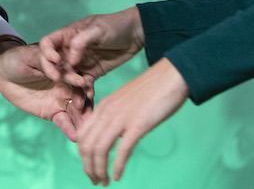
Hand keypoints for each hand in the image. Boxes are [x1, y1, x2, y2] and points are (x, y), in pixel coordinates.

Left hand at [0, 42, 89, 140]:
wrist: (5, 72)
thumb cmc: (20, 58)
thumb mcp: (32, 56)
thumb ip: (46, 62)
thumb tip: (57, 66)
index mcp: (66, 69)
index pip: (76, 75)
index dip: (80, 80)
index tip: (84, 85)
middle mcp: (68, 85)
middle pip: (80, 95)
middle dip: (86, 105)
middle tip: (91, 114)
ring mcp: (62, 100)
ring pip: (75, 111)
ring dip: (81, 120)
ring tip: (85, 130)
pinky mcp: (53, 112)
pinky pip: (63, 121)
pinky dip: (69, 128)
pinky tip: (74, 136)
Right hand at [38, 7, 144, 90]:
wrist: (136, 34)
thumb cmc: (115, 25)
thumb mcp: (98, 29)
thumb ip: (81, 42)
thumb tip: (70, 59)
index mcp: (68, 36)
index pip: (48, 44)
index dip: (47, 53)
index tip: (55, 62)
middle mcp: (70, 51)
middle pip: (56, 65)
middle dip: (61, 76)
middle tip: (74, 81)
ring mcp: (80, 63)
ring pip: (69, 78)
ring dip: (72, 88)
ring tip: (79, 101)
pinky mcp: (92, 73)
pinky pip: (84, 85)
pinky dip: (85, 92)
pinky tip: (90, 98)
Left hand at [76, 58, 188, 184]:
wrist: (170, 76)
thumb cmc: (151, 89)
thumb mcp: (125, 101)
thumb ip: (115, 115)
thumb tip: (111, 135)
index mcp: (104, 106)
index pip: (83, 135)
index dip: (83, 155)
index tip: (90, 167)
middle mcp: (107, 112)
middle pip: (87, 145)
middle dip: (88, 167)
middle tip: (96, 180)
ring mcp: (122, 117)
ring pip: (99, 149)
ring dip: (99, 170)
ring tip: (103, 182)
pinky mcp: (138, 124)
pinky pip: (122, 150)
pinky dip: (117, 166)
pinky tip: (117, 176)